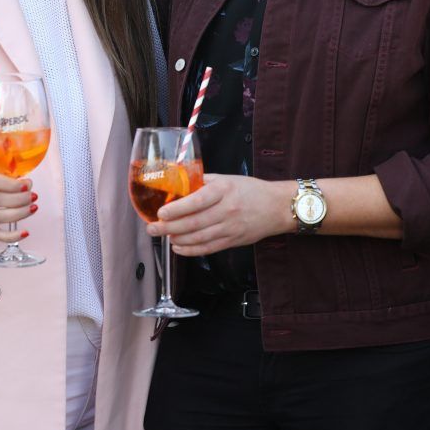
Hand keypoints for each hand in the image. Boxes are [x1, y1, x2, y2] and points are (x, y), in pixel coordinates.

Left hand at [146, 174, 291, 255]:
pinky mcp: (233, 241)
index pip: (197, 201)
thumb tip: (179, 184)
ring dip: (177, 239)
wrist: (277, 207)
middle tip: (152, 228)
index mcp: (224, 190)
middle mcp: (227, 210)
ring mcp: (230, 228)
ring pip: (198, 238)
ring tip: (163, 236)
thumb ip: (203, 182)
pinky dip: (191, 250)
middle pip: (194, 222)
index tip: (160, 212)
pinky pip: (208, 248)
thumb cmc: (251, 190)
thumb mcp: (227, 179)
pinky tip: (178, 247)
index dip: (177, 208)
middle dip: (169, 227)